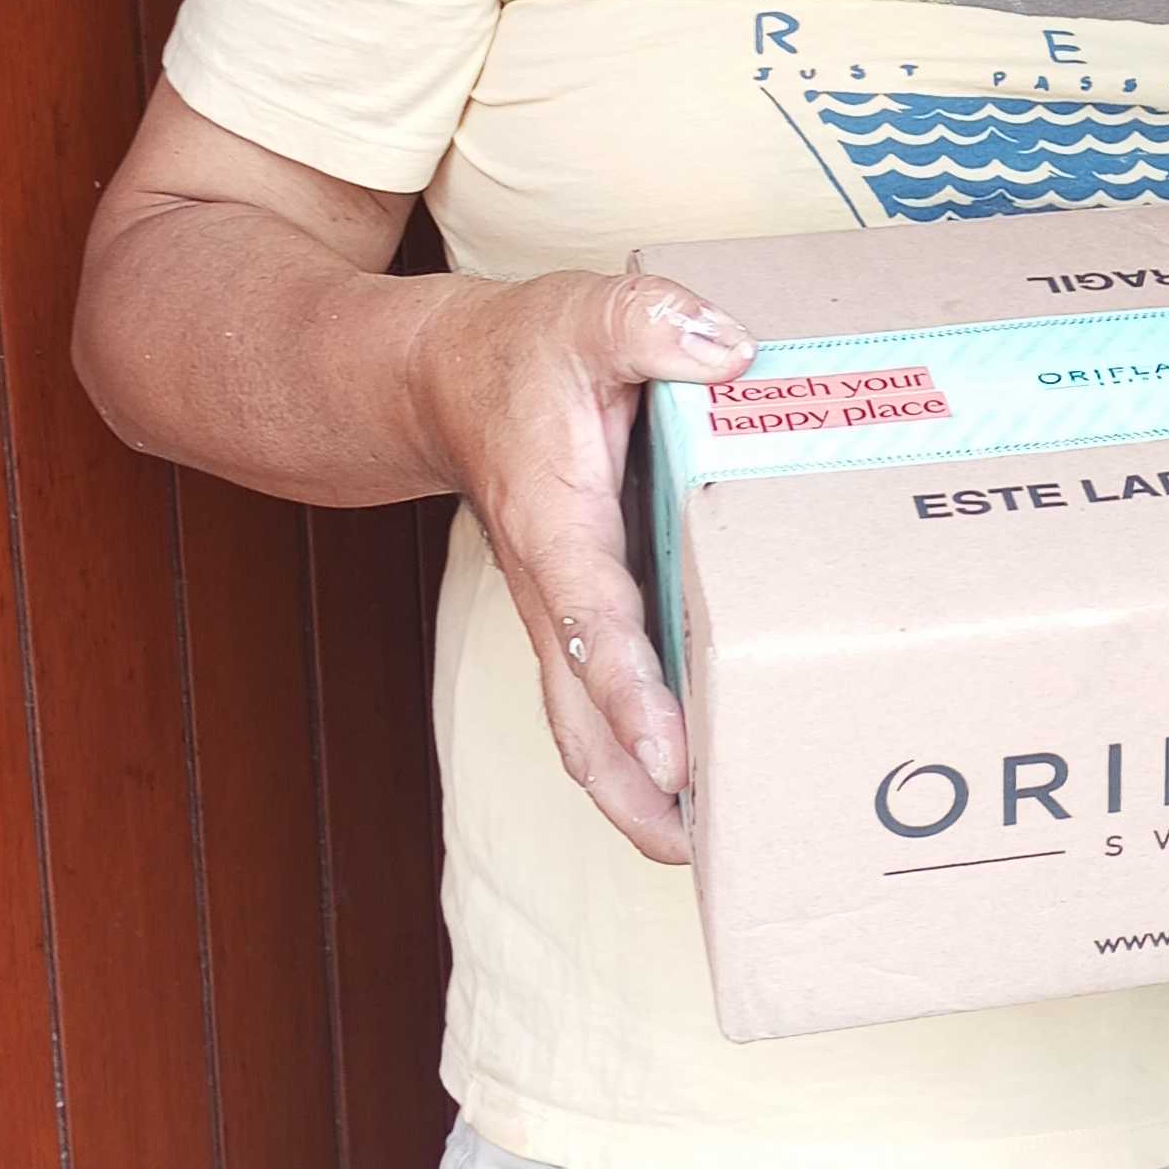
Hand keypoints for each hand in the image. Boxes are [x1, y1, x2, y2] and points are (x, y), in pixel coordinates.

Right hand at [412, 262, 753, 864]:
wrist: (439, 380)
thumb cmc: (519, 351)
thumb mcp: (584, 313)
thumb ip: (651, 322)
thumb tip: (728, 349)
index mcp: (553, 521)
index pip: (593, 620)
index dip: (632, 692)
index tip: (675, 757)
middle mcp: (548, 588)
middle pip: (577, 716)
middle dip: (633, 792)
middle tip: (703, 854)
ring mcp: (556, 613)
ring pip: (581, 726)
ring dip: (632, 795)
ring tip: (707, 854)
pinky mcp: (573, 617)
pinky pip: (597, 703)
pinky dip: (634, 756)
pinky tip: (695, 787)